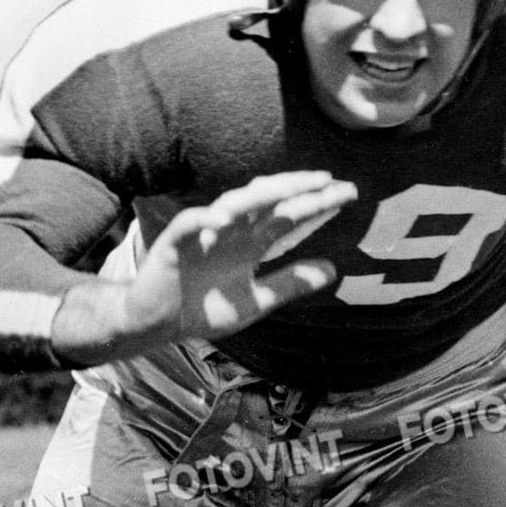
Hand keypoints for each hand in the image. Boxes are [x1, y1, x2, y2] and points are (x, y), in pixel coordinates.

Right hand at [124, 171, 356, 343]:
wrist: (156, 324)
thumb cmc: (203, 308)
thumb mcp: (255, 300)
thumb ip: (289, 283)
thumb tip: (333, 269)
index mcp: (251, 243)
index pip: (289, 217)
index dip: (317, 204)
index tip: (349, 194)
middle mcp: (231, 231)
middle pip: (268, 202)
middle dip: (297, 190)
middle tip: (329, 181)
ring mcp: (203, 234)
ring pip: (233, 204)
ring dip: (258, 195)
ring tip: (287, 188)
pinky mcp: (173, 244)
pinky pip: (189, 224)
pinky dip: (204, 220)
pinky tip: (223, 219)